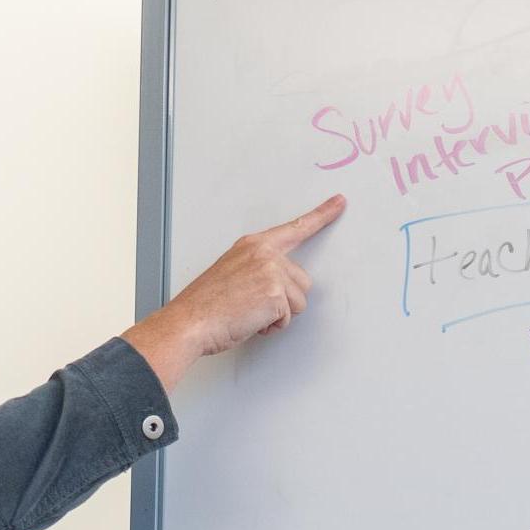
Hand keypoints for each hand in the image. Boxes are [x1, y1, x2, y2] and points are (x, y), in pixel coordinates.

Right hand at [123, 194, 344, 388]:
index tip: (340, 203)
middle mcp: (265, 254)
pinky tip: (250, 321)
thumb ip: (257, 270)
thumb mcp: (231, 273)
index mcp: (253, 245)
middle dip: (285, 300)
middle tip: (254, 305)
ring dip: (279, 315)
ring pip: (299, 302)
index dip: (321, 215)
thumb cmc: (205, 305)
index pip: (294, 228)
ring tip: (249, 313)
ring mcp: (271, 271)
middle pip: (302, 281)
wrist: (190, 321)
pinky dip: (272, 326)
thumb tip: (277, 287)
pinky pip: (288, 318)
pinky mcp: (276, 293)